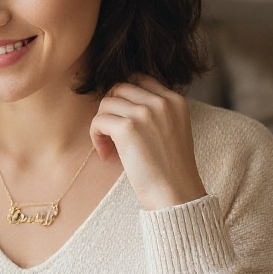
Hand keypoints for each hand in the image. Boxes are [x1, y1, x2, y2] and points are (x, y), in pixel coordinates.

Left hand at [91, 75, 206, 209]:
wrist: (176, 194)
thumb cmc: (171, 170)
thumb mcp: (172, 130)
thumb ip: (155, 112)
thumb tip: (118, 102)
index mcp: (175, 100)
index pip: (139, 79)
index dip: (124, 98)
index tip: (122, 120)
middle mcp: (161, 102)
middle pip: (119, 88)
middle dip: (111, 109)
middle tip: (112, 134)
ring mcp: (145, 113)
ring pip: (106, 103)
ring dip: (102, 124)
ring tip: (109, 147)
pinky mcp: (128, 128)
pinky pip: (98, 121)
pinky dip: (96, 138)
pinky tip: (106, 155)